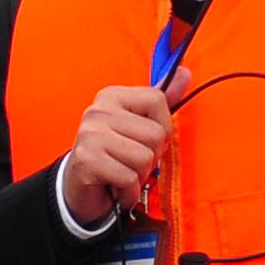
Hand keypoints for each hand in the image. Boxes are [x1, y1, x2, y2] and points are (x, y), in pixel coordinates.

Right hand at [60, 83, 173, 226]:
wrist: (79, 191)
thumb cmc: (114, 157)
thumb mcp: (138, 125)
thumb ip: (161, 100)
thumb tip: (184, 72)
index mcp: (111, 96)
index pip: (157, 100)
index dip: (162, 127)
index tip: (145, 140)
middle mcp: (98, 111)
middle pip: (155, 133)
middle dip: (151, 157)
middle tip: (129, 162)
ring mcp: (90, 135)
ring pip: (145, 157)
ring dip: (139, 176)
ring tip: (122, 174)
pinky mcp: (87, 160)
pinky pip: (129, 178)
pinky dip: (128, 192)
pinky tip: (115, 188)